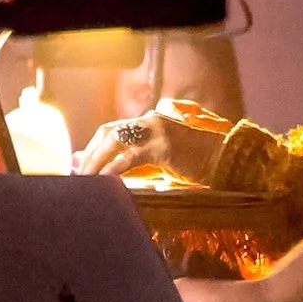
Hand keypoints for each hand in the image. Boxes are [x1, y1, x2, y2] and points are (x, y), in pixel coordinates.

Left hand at [78, 98, 230, 182]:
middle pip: (107, 132)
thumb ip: (140, 159)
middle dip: (89, 153)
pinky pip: (130, 158)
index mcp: (149, 121)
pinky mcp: (162, 147)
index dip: (93, 145)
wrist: (224, 159)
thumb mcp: (165, 157)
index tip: (81, 163)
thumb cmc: (197, 161)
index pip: (112, 128)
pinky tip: (103, 180)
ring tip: (85, 179)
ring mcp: (156, 132)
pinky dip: (113, 169)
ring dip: (95, 161)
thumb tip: (111, 171)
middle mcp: (149, 121)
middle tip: (78, 173)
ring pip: (114, 142)